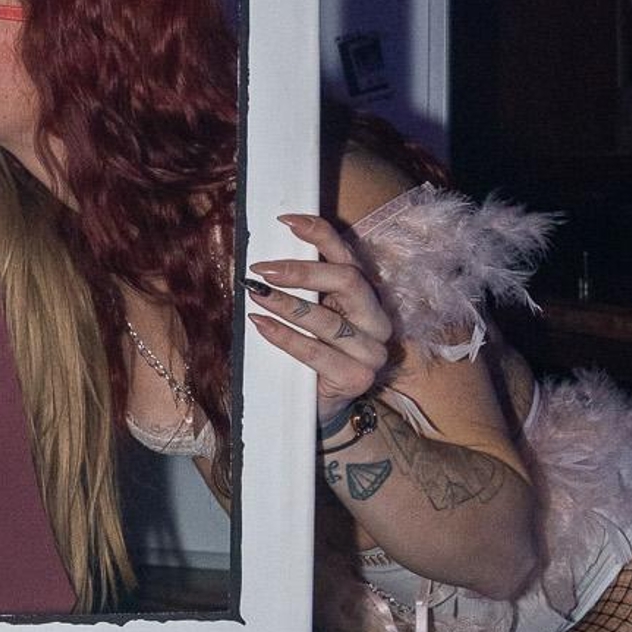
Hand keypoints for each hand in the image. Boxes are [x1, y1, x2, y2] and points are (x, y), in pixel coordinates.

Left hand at [247, 213, 392, 433]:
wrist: (317, 410)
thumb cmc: (310, 358)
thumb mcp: (310, 318)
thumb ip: (303, 291)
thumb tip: (265, 260)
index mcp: (367, 297)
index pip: (348, 257)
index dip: (320, 234)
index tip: (285, 221)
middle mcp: (377, 321)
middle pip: (347, 281)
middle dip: (302, 271)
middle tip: (262, 269)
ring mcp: (372, 352)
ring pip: (328, 319)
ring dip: (286, 304)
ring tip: (255, 295)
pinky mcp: (357, 378)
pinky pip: (316, 351)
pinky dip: (285, 337)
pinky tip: (262, 325)